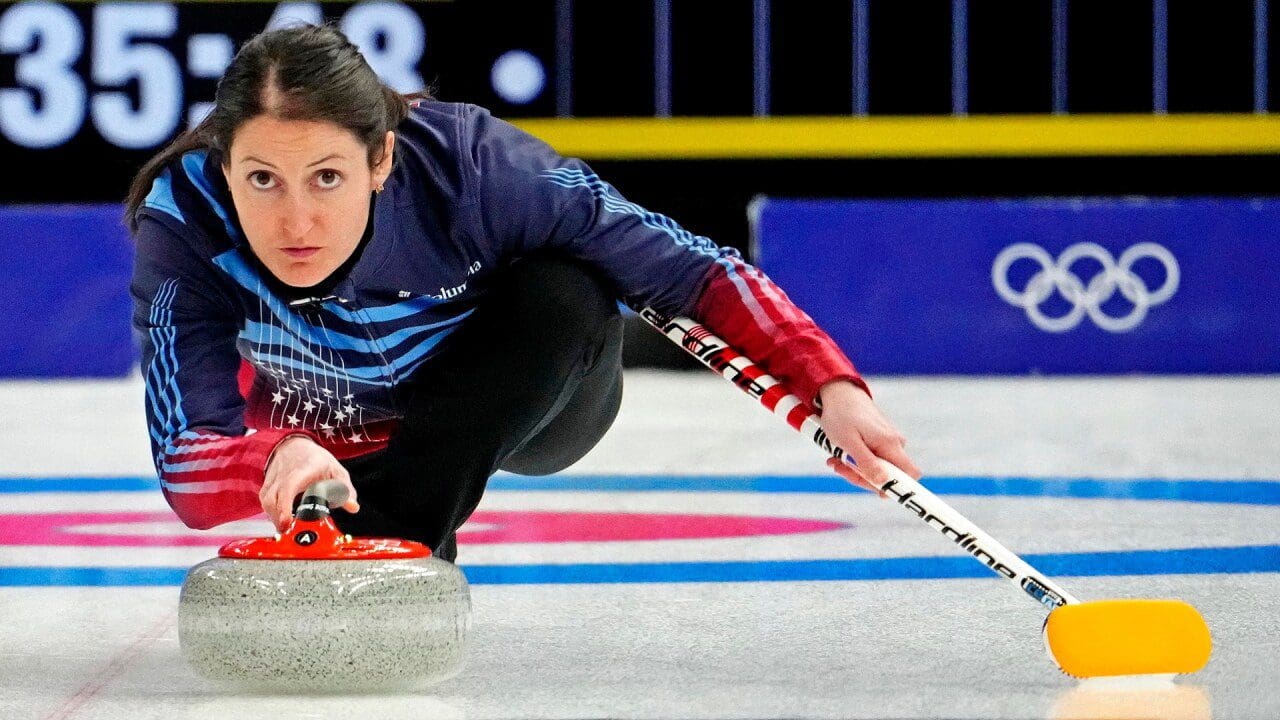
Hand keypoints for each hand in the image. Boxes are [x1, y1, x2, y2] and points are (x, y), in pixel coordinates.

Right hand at [261, 435, 358, 530]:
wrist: (294, 446)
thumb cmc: (315, 460)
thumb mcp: (336, 471)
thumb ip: (345, 490)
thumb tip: (353, 506)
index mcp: (303, 470)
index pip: (289, 487)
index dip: (285, 506)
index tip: (286, 522)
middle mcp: (284, 474)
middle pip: (273, 498)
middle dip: (278, 517)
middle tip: (287, 530)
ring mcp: (273, 479)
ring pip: (266, 501)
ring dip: (274, 516)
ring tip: (286, 526)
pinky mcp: (266, 485)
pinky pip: (264, 501)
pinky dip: (270, 512)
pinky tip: (281, 518)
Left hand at [816, 380, 921, 495]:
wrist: (838, 392)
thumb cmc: (841, 416)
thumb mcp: (849, 443)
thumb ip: (866, 463)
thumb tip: (884, 485)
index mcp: (890, 444)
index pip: (911, 474)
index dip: (900, 489)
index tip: (880, 495)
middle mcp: (894, 444)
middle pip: (888, 476)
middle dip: (863, 478)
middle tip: (840, 468)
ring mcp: (887, 441)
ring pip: (877, 468)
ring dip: (855, 469)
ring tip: (834, 458)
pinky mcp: (879, 439)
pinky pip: (872, 458)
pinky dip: (855, 460)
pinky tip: (839, 454)